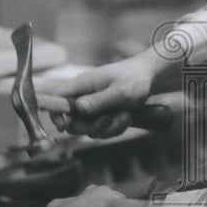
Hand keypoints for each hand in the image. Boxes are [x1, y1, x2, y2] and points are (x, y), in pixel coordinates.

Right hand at [37, 53, 154, 138]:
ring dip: (108, 128)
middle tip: (108, 120)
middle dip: (90, 127)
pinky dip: (115, 128)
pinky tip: (127, 118)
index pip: (56, 100)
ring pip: (89, 128)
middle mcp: (83, 96)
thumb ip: (98, 101)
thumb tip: (77, 108)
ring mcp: (93, 106)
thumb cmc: (134, 79)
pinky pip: (102, 130)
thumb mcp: (119, 91)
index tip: (65, 126)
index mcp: (82, 85)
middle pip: (72, 121)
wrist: (150, 77)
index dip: (56, 115)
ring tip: (125, 116)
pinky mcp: (102, 113)